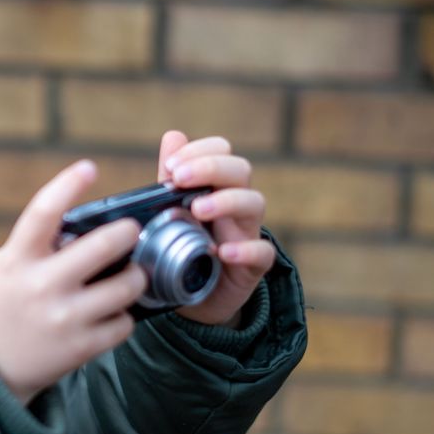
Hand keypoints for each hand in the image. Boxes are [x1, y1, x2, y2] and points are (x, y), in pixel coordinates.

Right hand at [0, 161, 146, 404]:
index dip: (68, 184)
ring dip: (134, 275)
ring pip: (123, 287)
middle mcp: (42, 286)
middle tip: (129, 230)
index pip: (43, 212)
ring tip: (130, 272)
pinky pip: (123, 324)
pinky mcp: (81, 347)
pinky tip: (114, 310)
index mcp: (15, 260)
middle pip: (101, 246)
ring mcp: (65, 319)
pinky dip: (125, 315)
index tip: (89, 167)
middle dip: (125, 232)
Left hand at [158, 131, 273, 326]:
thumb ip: (173, 178)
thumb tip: (173, 136)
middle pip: (240, 170)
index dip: (200, 151)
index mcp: (215, 186)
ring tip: (198, 210)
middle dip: (211, 168)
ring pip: (255, 203)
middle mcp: (236, 205)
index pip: (222, 151)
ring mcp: (247, 233)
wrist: (194, 297)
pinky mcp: (253, 266)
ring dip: (226, 201)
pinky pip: (262, 253)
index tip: (171, 166)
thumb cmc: (185, 246)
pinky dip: (245, 249)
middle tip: (180, 179)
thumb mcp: (173, 211)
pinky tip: (222, 251)